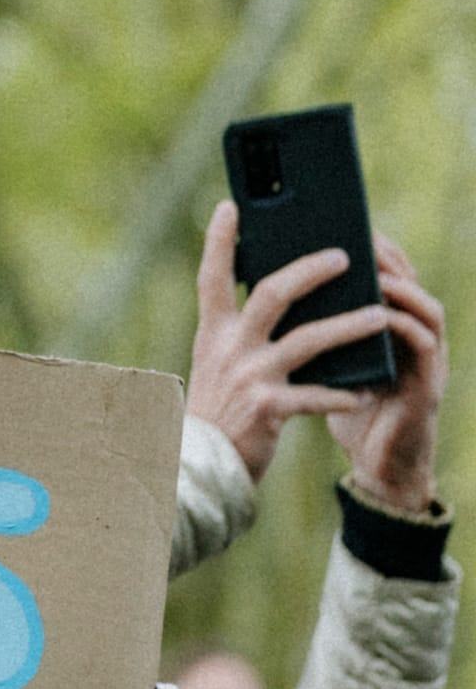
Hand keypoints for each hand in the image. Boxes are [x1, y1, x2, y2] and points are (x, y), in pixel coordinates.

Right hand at [187, 201, 392, 483]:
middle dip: (310, 271)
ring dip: (348, 326)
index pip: (212, 278)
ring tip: (380, 317)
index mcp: (214, 334)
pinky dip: (338, 394)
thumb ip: (241, 335)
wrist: (199, 466)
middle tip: (343, 257)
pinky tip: (360, 392)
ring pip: (307, 340)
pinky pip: (312, 396)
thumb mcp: (218, 365)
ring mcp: (250, 378)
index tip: (229, 206)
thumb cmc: (218, 411)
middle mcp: (230, 349)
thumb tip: (279, 302)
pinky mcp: (267, 410)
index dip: (220, 241)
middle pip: (273, 294)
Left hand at [325, 235, 446, 510]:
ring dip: (402, 287)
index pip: (383, 274)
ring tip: (375, 270)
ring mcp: (424, 361)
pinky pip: (424, 349)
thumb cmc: (347, 409)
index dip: (369, 246)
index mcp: (384, 325)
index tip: (341, 220)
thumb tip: (261, 289)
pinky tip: (384, 316)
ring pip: (425, 310)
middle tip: (360, 235)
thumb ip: (308, 329)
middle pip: (408, 281)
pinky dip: (405, 328)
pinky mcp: (427, 388)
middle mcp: (410, 336)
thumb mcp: (323, 362)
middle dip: (387, 255)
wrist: (376, 468)